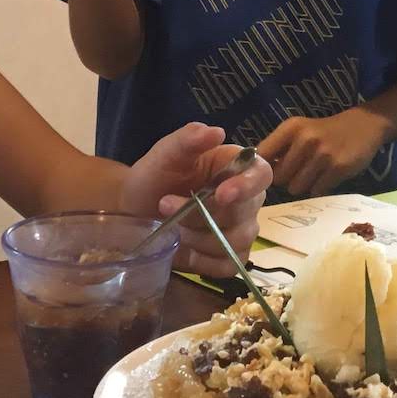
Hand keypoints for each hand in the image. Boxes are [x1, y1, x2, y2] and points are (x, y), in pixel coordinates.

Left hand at [119, 123, 272, 277]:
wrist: (134, 211)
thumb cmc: (154, 177)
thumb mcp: (165, 154)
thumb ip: (187, 139)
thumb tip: (217, 132)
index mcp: (235, 168)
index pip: (262, 174)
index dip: (247, 186)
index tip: (221, 194)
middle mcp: (246, 200)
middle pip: (244, 212)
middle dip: (202, 214)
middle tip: (166, 205)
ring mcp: (240, 230)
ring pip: (236, 241)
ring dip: (199, 237)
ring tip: (171, 228)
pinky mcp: (228, 256)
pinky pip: (227, 265)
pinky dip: (203, 261)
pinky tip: (182, 250)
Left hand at [255, 107, 389, 196]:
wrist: (364, 125)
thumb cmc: (324, 132)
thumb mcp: (300, 131)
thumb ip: (279, 148)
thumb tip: (255, 172)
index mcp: (291, 128)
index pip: (262, 155)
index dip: (262, 169)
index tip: (268, 172)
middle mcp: (305, 139)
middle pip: (279, 177)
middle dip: (286, 179)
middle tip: (299, 171)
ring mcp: (322, 154)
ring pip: (296, 187)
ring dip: (303, 185)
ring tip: (314, 173)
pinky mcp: (338, 168)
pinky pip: (316, 190)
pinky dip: (319, 188)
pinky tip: (327, 176)